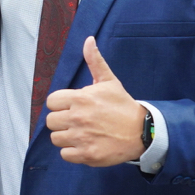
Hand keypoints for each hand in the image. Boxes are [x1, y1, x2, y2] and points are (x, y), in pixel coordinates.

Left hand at [45, 37, 144, 166]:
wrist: (143, 131)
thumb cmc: (122, 105)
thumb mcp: (109, 81)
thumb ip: (94, 61)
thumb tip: (88, 40)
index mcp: (80, 99)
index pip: (51, 102)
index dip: (60, 105)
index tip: (73, 107)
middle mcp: (78, 118)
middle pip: (51, 121)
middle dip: (62, 121)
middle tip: (78, 121)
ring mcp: (82, 138)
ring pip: (56, 138)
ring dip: (66, 137)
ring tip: (82, 133)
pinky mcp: (87, 155)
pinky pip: (64, 155)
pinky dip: (73, 152)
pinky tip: (85, 145)